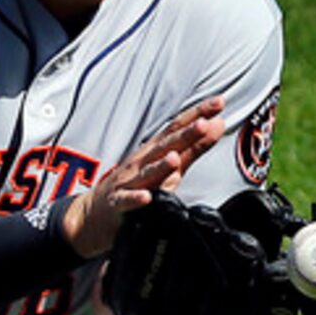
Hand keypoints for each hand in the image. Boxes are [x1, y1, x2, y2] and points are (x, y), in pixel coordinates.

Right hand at [61, 98, 226, 260]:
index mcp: (156, 150)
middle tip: (203, 123)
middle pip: (165, 146)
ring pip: (147, 173)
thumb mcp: (169, 165)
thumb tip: (218, 125)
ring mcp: (129, 182)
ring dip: (160, 166)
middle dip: (183, 135)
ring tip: (175, 159)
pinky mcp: (118, 203)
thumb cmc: (136, 184)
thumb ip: (194, 147)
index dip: (197, 115)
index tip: (218, 103)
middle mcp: (142, 161)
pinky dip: (136, 199)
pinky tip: (147, 197)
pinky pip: (127, 201)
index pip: (178, 128)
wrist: (98, 211)